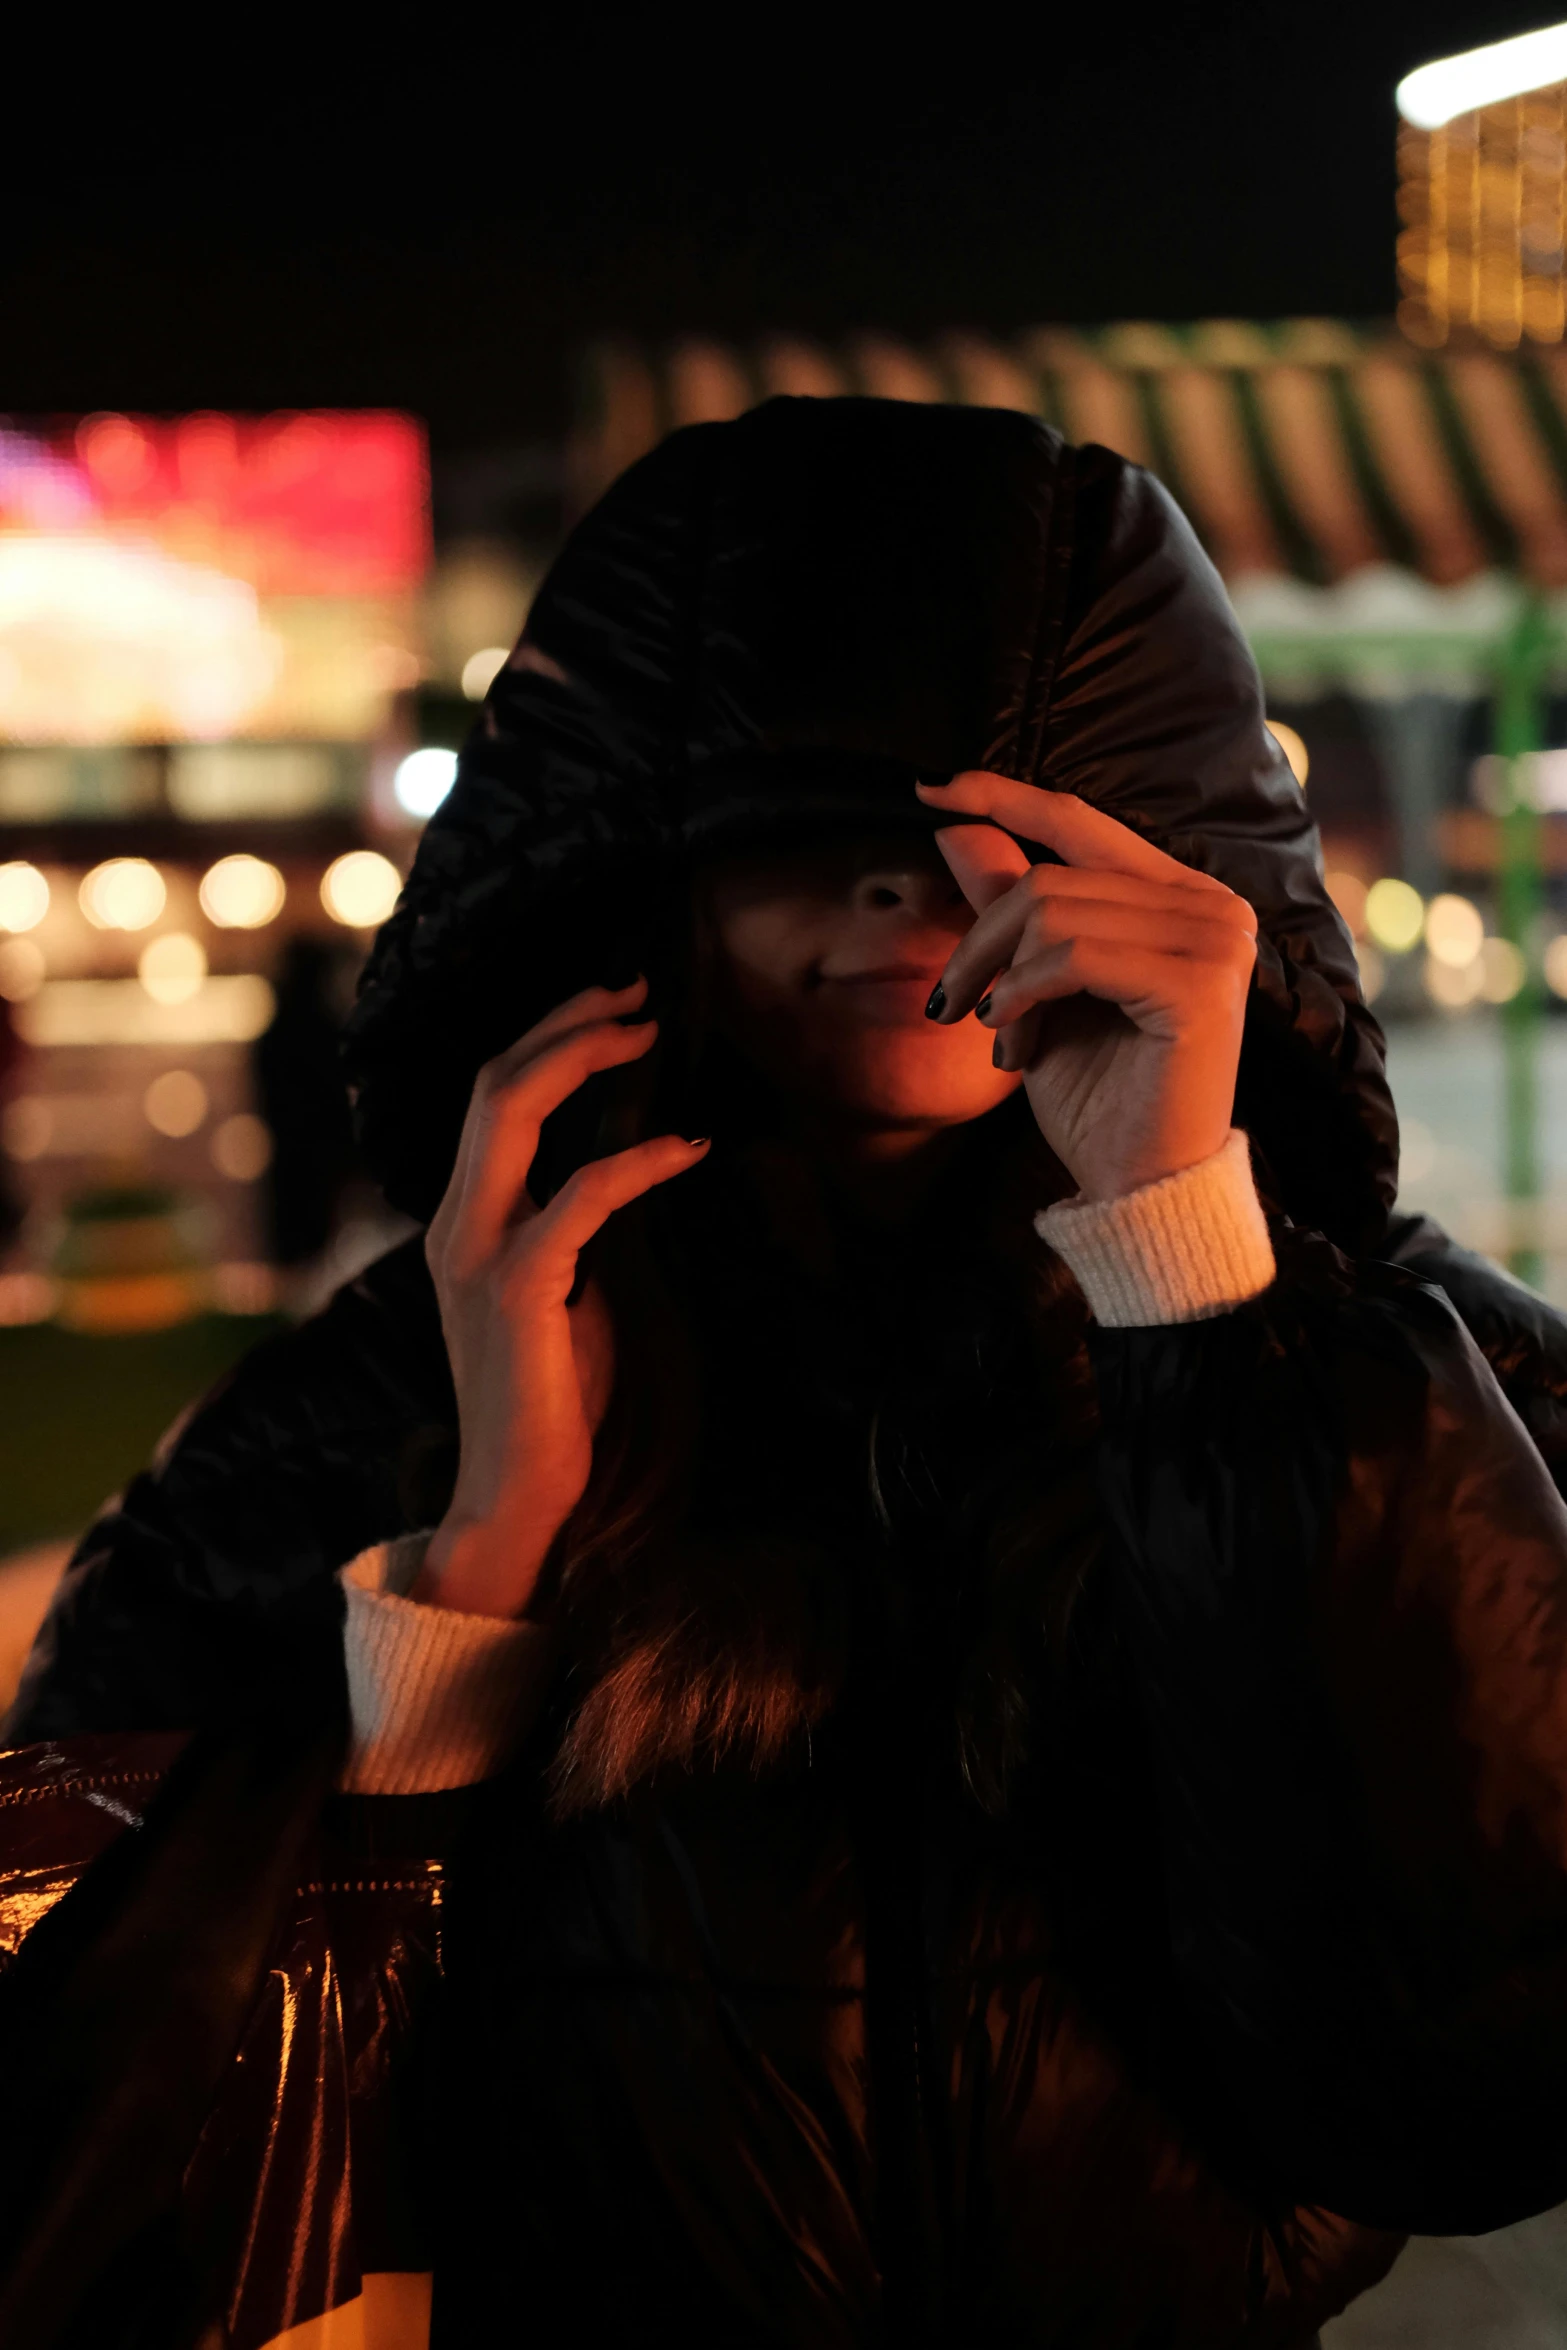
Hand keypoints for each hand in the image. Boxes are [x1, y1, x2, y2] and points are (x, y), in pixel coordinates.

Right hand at [416, 977, 707, 1617]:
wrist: (515, 1494)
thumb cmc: (553, 1398)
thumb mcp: (567, 1290)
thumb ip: (576, 1223)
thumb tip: (628, 1156)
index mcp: (466, 1219)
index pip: (490, 1098)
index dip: (549, 1037)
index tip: (615, 1003)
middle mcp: (457, 1222)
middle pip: (492, 1081)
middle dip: (564, 1020)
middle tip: (634, 987)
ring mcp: (477, 1253)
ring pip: (508, 1113)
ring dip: (581, 1056)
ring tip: (647, 1031)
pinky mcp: (516, 1290)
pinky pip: (577, 1198)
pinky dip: (637, 1162)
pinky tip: (688, 1148)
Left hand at [917, 773, 1255, 1201]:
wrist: (1140, 1187)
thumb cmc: (1099, 1096)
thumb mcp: (1035, 986)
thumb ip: (1007, 902)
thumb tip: (954, 822)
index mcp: (1182, 897)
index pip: (1081, 822)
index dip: (1003, 798)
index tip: (930, 790)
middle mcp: (1212, 906)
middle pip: (1053, 876)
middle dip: (981, 939)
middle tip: (952, 1002)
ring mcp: (1215, 941)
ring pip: (1056, 913)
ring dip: (1000, 979)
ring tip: (997, 1035)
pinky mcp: (1201, 984)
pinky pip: (1075, 956)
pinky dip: (1024, 994)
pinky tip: (1011, 1037)